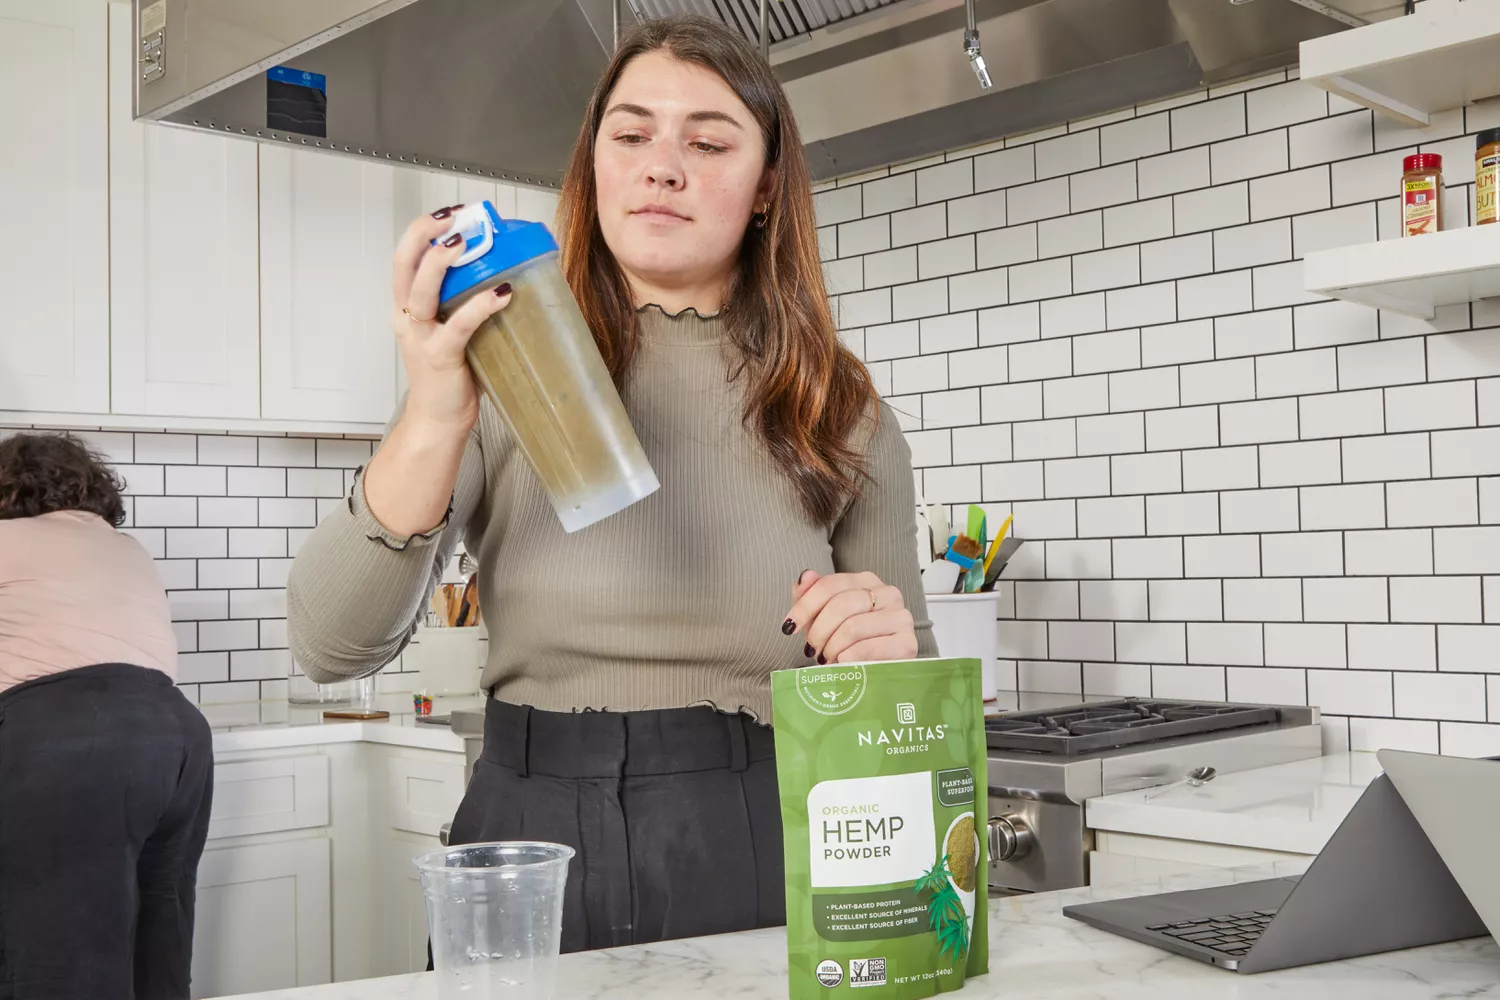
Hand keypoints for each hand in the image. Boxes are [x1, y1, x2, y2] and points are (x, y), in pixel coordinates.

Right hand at [391, 206, 512, 433]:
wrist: (438, 421)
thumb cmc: (450, 375)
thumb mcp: (450, 329)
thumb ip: (463, 303)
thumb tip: (503, 273)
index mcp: (407, 306)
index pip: (404, 257)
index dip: (422, 229)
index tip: (450, 213)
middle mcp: (407, 317)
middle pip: (403, 263)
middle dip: (425, 233)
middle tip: (454, 217)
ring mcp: (421, 337)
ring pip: (421, 290)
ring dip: (441, 263)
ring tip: (464, 243)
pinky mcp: (440, 357)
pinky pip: (459, 325)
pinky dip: (480, 306)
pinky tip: (502, 293)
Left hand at [783, 570, 917, 664]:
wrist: (878, 674)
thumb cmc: (849, 643)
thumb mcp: (824, 619)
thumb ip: (811, 596)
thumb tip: (805, 576)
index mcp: (867, 581)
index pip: (830, 585)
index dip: (804, 606)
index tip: (788, 627)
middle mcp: (888, 593)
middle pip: (841, 605)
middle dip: (818, 631)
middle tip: (812, 649)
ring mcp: (901, 617)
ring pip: (852, 628)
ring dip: (832, 648)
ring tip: (828, 659)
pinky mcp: (907, 643)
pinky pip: (866, 649)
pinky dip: (847, 659)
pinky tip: (843, 664)